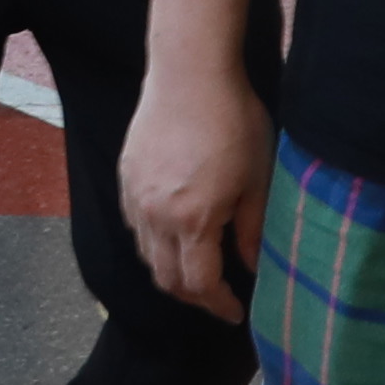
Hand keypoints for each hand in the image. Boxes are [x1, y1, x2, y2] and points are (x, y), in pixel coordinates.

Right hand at [122, 63, 273, 320]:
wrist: (190, 73)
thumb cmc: (233, 121)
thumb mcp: (257, 180)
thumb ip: (252, 232)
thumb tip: (254, 269)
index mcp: (192, 220)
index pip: (200, 284)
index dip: (219, 305)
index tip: (237, 312)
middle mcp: (156, 216)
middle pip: (166, 279)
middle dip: (193, 297)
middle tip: (219, 297)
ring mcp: (136, 197)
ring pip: (147, 255)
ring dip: (171, 271)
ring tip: (199, 268)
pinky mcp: (126, 178)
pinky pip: (136, 226)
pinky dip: (154, 243)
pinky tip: (176, 233)